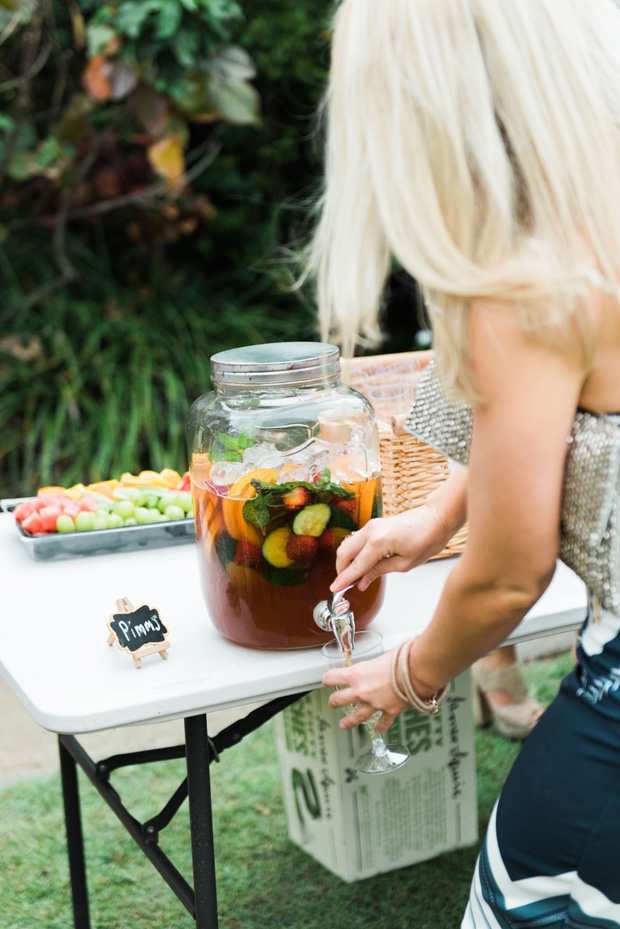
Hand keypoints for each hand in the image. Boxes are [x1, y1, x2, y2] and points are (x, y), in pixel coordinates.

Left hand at [321, 651, 408, 732]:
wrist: (417, 672)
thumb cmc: (400, 659)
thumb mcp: (378, 658)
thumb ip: (371, 666)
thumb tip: (373, 667)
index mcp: (356, 674)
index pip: (331, 677)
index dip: (327, 679)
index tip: (326, 680)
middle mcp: (361, 691)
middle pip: (338, 700)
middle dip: (334, 701)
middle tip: (333, 702)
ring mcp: (374, 704)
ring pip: (355, 717)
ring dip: (348, 721)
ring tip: (343, 725)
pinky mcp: (388, 712)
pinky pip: (382, 723)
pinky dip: (379, 727)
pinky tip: (377, 729)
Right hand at [331, 503, 449, 592]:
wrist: (435, 518)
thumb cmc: (427, 539)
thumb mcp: (404, 564)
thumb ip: (379, 571)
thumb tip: (362, 582)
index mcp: (378, 542)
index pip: (355, 566)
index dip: (344, 580)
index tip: (334, 590)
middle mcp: (370, 531)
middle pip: (343, 552)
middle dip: (341, 570)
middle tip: (344, 585)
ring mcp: (371, 525)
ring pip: (348, 545)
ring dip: (347, 561)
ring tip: (354, 576)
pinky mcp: (374, 524)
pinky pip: (357, 540)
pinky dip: (355, 553)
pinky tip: (362, 564)